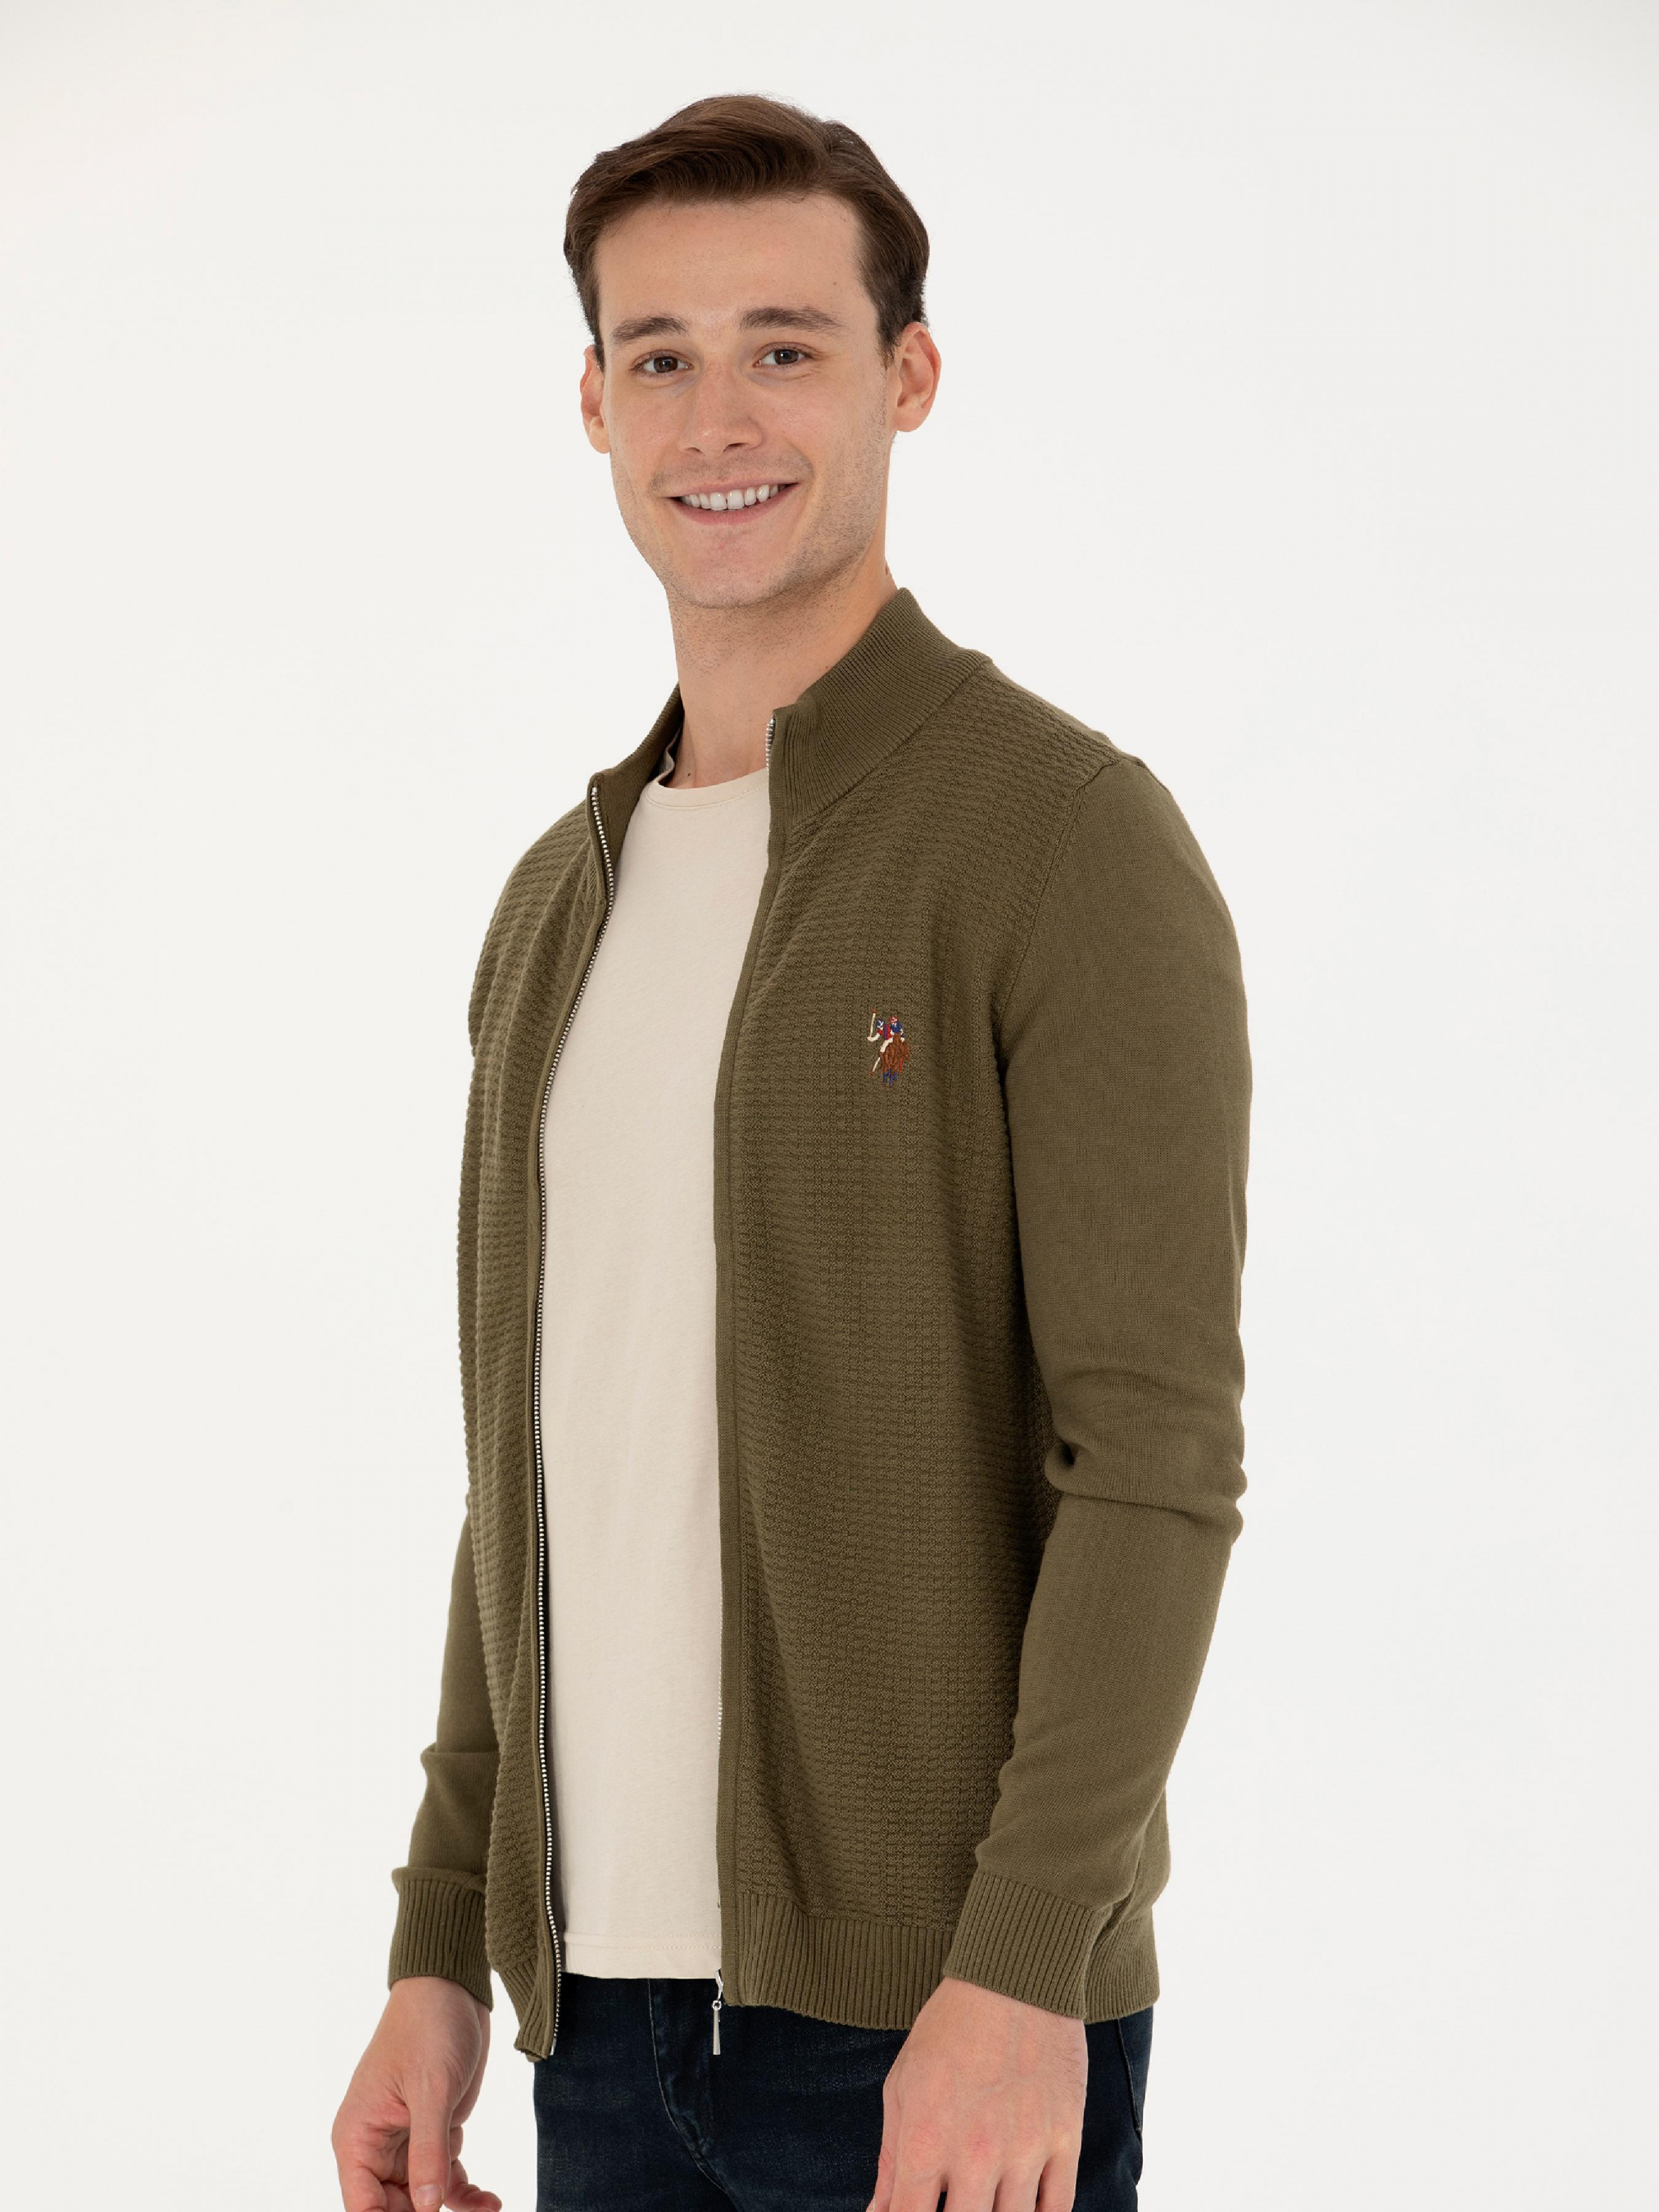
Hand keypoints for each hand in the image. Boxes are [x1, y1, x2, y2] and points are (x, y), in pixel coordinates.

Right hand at [331, 1975, 500, 2211]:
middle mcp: (375, 2144)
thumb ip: (428, 2152)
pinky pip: (445, 2176)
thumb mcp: (431, 2090)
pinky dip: (466, 2192)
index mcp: (358, 2137)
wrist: (452, 1987)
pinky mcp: (434, 2130)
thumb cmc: (428, 2027)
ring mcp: (406, 2140)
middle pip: (393, 2206)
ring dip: (455, 2207)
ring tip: (490, 2208)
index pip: (363, 2205)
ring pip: (424, 2196)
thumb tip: (427, 2207)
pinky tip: (490, 2199)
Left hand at [868, 1973, 1086, 2211]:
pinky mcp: (1064, 2139)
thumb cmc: (949, 2028)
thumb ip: (890, 2158)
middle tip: (955, 2202)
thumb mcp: (902, 2084)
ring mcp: (1025, 2150)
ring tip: (985, 2202)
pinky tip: (1023, 2207)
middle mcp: (975, 2154)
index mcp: (926, 2140)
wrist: (1013, 1978)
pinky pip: (1058, 2209)